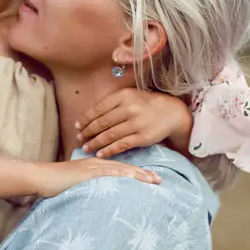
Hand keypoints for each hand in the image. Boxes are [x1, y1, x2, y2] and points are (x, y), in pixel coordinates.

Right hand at [31, 157, 160, 197]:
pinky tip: (134, 178)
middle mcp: (96, 165)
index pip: (120, 170)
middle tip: (160, 180)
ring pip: (121, 170)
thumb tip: (95, 201)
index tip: (151, 179)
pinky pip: (108, 173)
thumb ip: (86, 190)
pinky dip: (122, 175)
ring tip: (154, 181)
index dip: (136, 174)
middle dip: (143, 174)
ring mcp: (92, 168)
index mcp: (94, 168)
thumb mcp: (74, 187)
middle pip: (125, 169)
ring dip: (139, 175)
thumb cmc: (53, 184)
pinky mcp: (87, 173)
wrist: (39, 177)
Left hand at [76, 89, 193, 157]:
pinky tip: (100, 154)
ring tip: (86, 148)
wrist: (171, 113)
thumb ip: (113, 103)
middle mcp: (129, 108)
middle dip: (88, 132)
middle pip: (102, 123)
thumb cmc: (146, 104)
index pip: (99, 108)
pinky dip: (108, 150)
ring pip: (109, 135)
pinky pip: (121, 145)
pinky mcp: (142, 137)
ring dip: (95, 143)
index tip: (78, 126)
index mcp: (124, 95)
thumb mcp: (130, 96)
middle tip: (79, 138)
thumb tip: (90, 116)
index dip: (85, 118)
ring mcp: (136, 123)